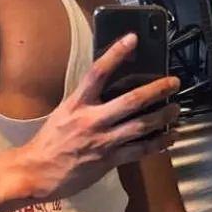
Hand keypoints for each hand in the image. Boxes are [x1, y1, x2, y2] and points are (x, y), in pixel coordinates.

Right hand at [19, 33, 181, 201]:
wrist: (36, 172)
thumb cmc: (50, 142)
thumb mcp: (64, 113)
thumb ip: (86, 102)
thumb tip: (109, 90)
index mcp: (77, 103)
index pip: (98, 72)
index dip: (116, 53)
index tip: (132, 39)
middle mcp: (91, 119)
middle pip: (131, 100)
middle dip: (157, 90)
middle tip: (173, 82)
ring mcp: (102, 140)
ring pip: (141, 125)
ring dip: (162, 116)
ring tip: (175, 109)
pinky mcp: (109, 160)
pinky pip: (139, 150)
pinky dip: (158, 143)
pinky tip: (169, 138)